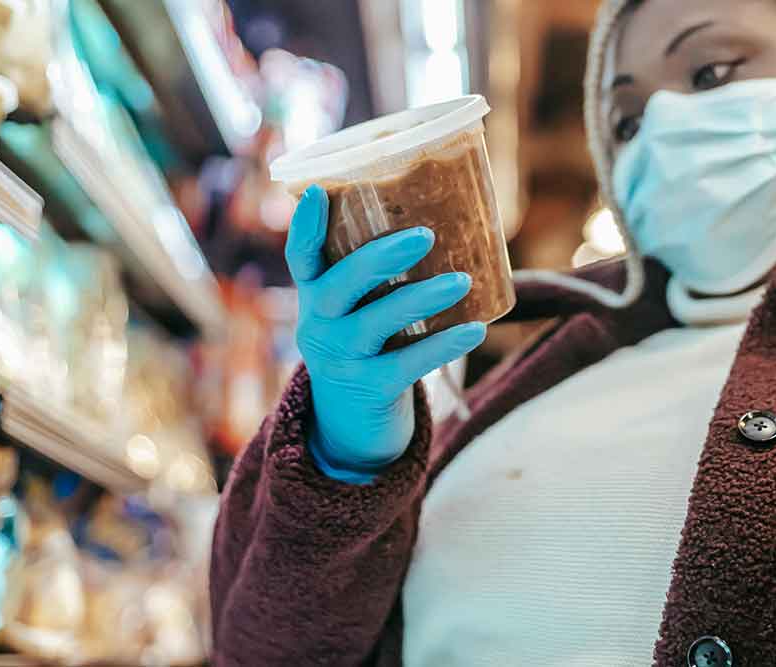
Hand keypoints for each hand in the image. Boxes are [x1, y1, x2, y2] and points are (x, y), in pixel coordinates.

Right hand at [286, 185, 487, 482]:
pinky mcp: (367, 389)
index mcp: (315, 296)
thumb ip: (383, 276)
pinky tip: (474, 330)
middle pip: (337, 286)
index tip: (320, 191)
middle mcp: (318, 324)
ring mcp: (339, 359)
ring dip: (419, 299)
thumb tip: (459, 224)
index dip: (305, 226)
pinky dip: (441, 347)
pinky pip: (405, 365)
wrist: (350, 426)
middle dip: (377, 258)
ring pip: (373, 324)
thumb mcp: (359, 310)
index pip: (301, 257)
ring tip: (462, 281)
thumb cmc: (368, 347)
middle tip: (424, 236)